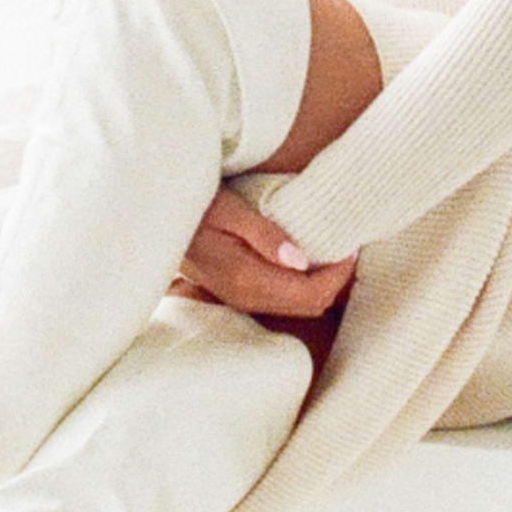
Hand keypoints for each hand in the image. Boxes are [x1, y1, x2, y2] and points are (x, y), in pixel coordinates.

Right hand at [170, 184, 354, 320]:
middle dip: (336, 281)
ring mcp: (240, 299)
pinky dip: (305, 285)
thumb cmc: (197, 205)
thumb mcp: (232, 211)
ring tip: (335, 251)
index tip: (352, 246)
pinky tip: (309, 260)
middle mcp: (244, 296)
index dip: (339, 274)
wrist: (159, 217)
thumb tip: (303, 260)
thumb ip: (266, 236)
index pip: (310, 292)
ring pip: (299, 306)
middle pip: (310, 305)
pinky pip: (283, 300)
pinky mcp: (238, 293)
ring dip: (322, 284)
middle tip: (349, 248)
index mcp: (245, 278)